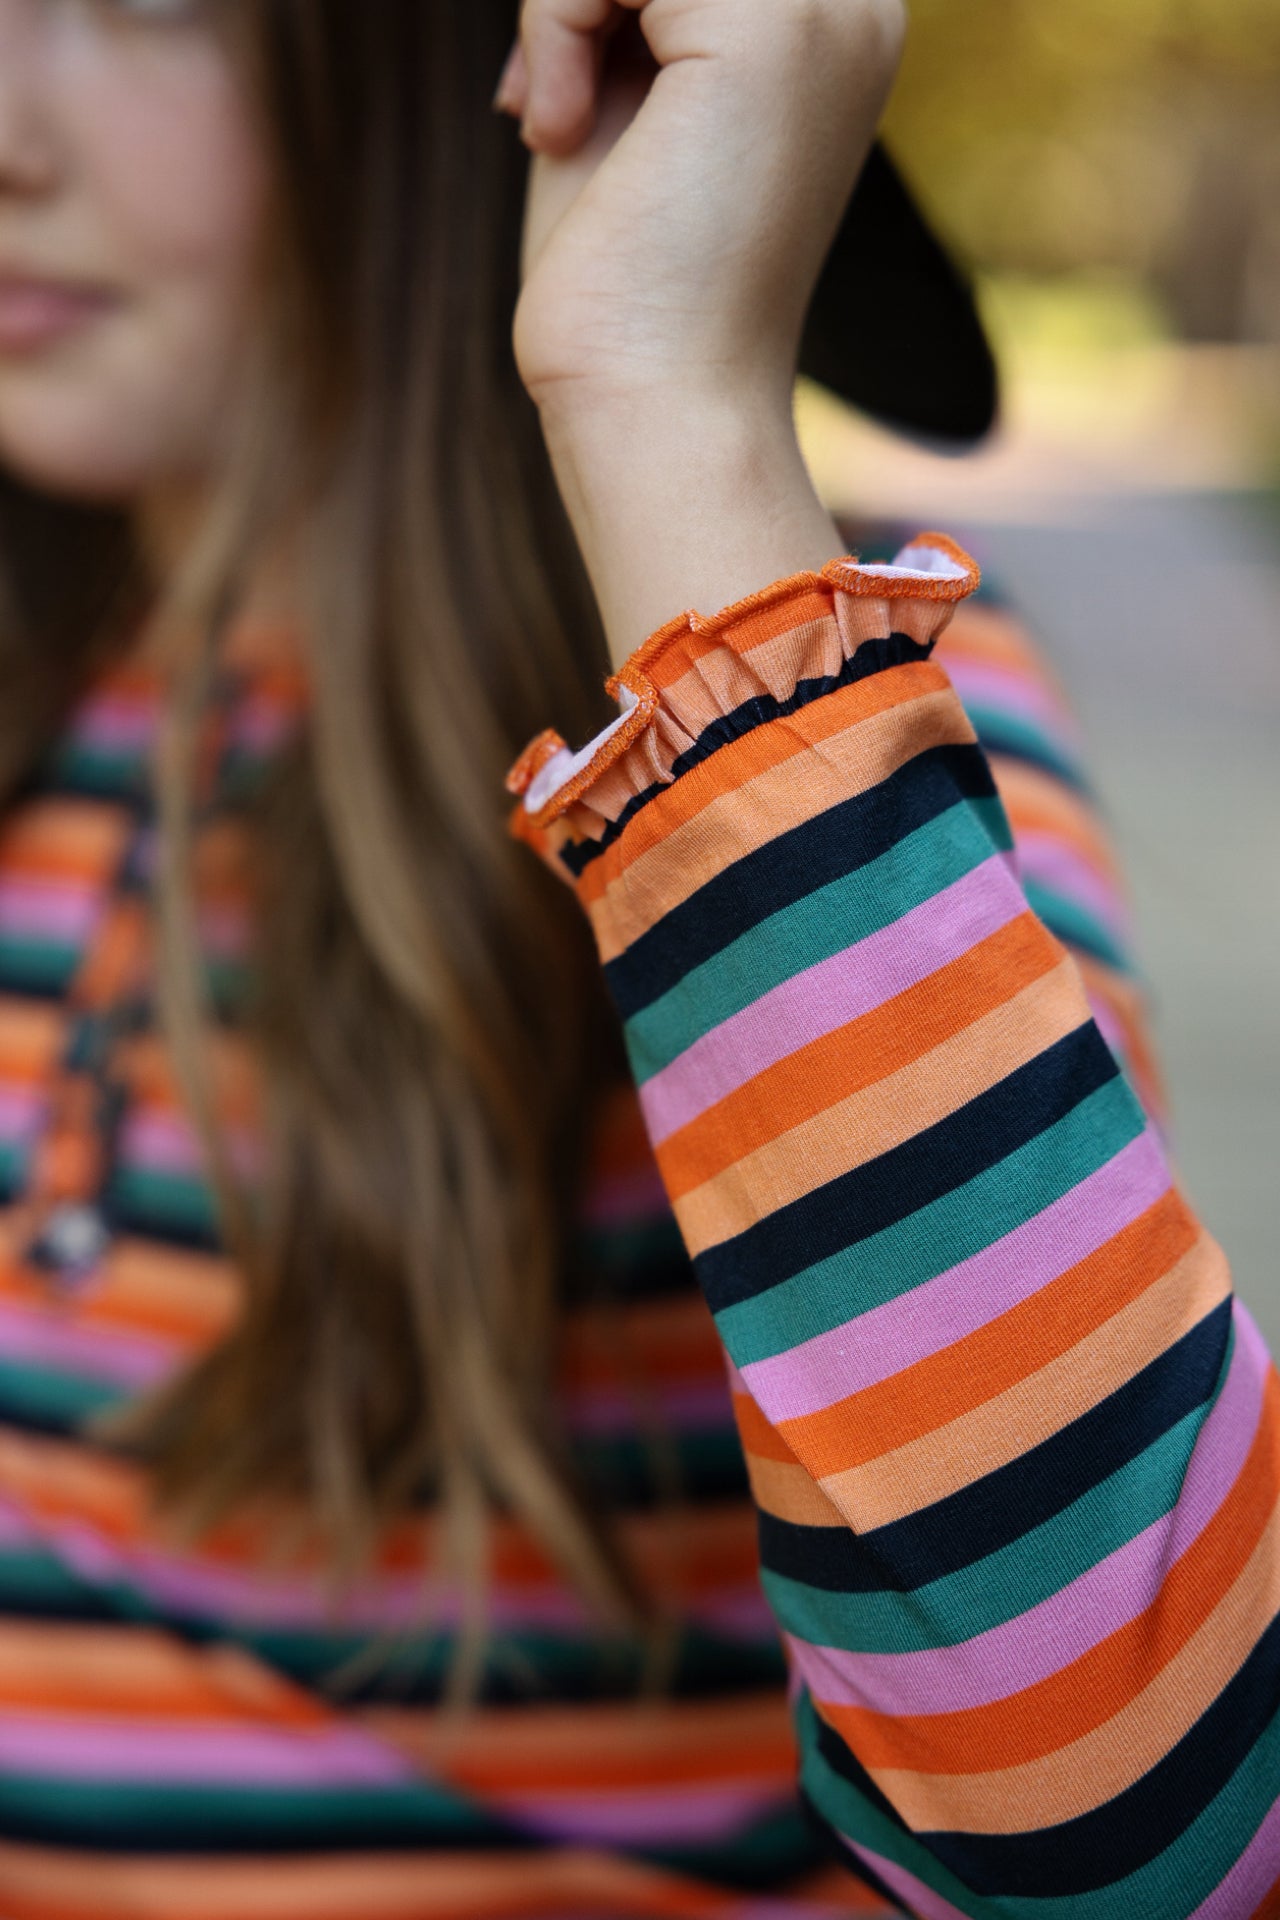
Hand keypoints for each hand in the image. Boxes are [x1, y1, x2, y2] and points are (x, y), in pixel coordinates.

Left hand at [501, 0, 905, 425]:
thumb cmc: (625, 284)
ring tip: (552, 113)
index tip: (557, 72)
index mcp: (831, 20)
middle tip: (545, 87)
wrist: (655, 405)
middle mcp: (852, 1)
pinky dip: (553, 18)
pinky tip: (554, 124)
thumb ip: (622, 0)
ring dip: (562, 0)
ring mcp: (824, 8)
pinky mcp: (771, 29)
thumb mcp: (622, 92)